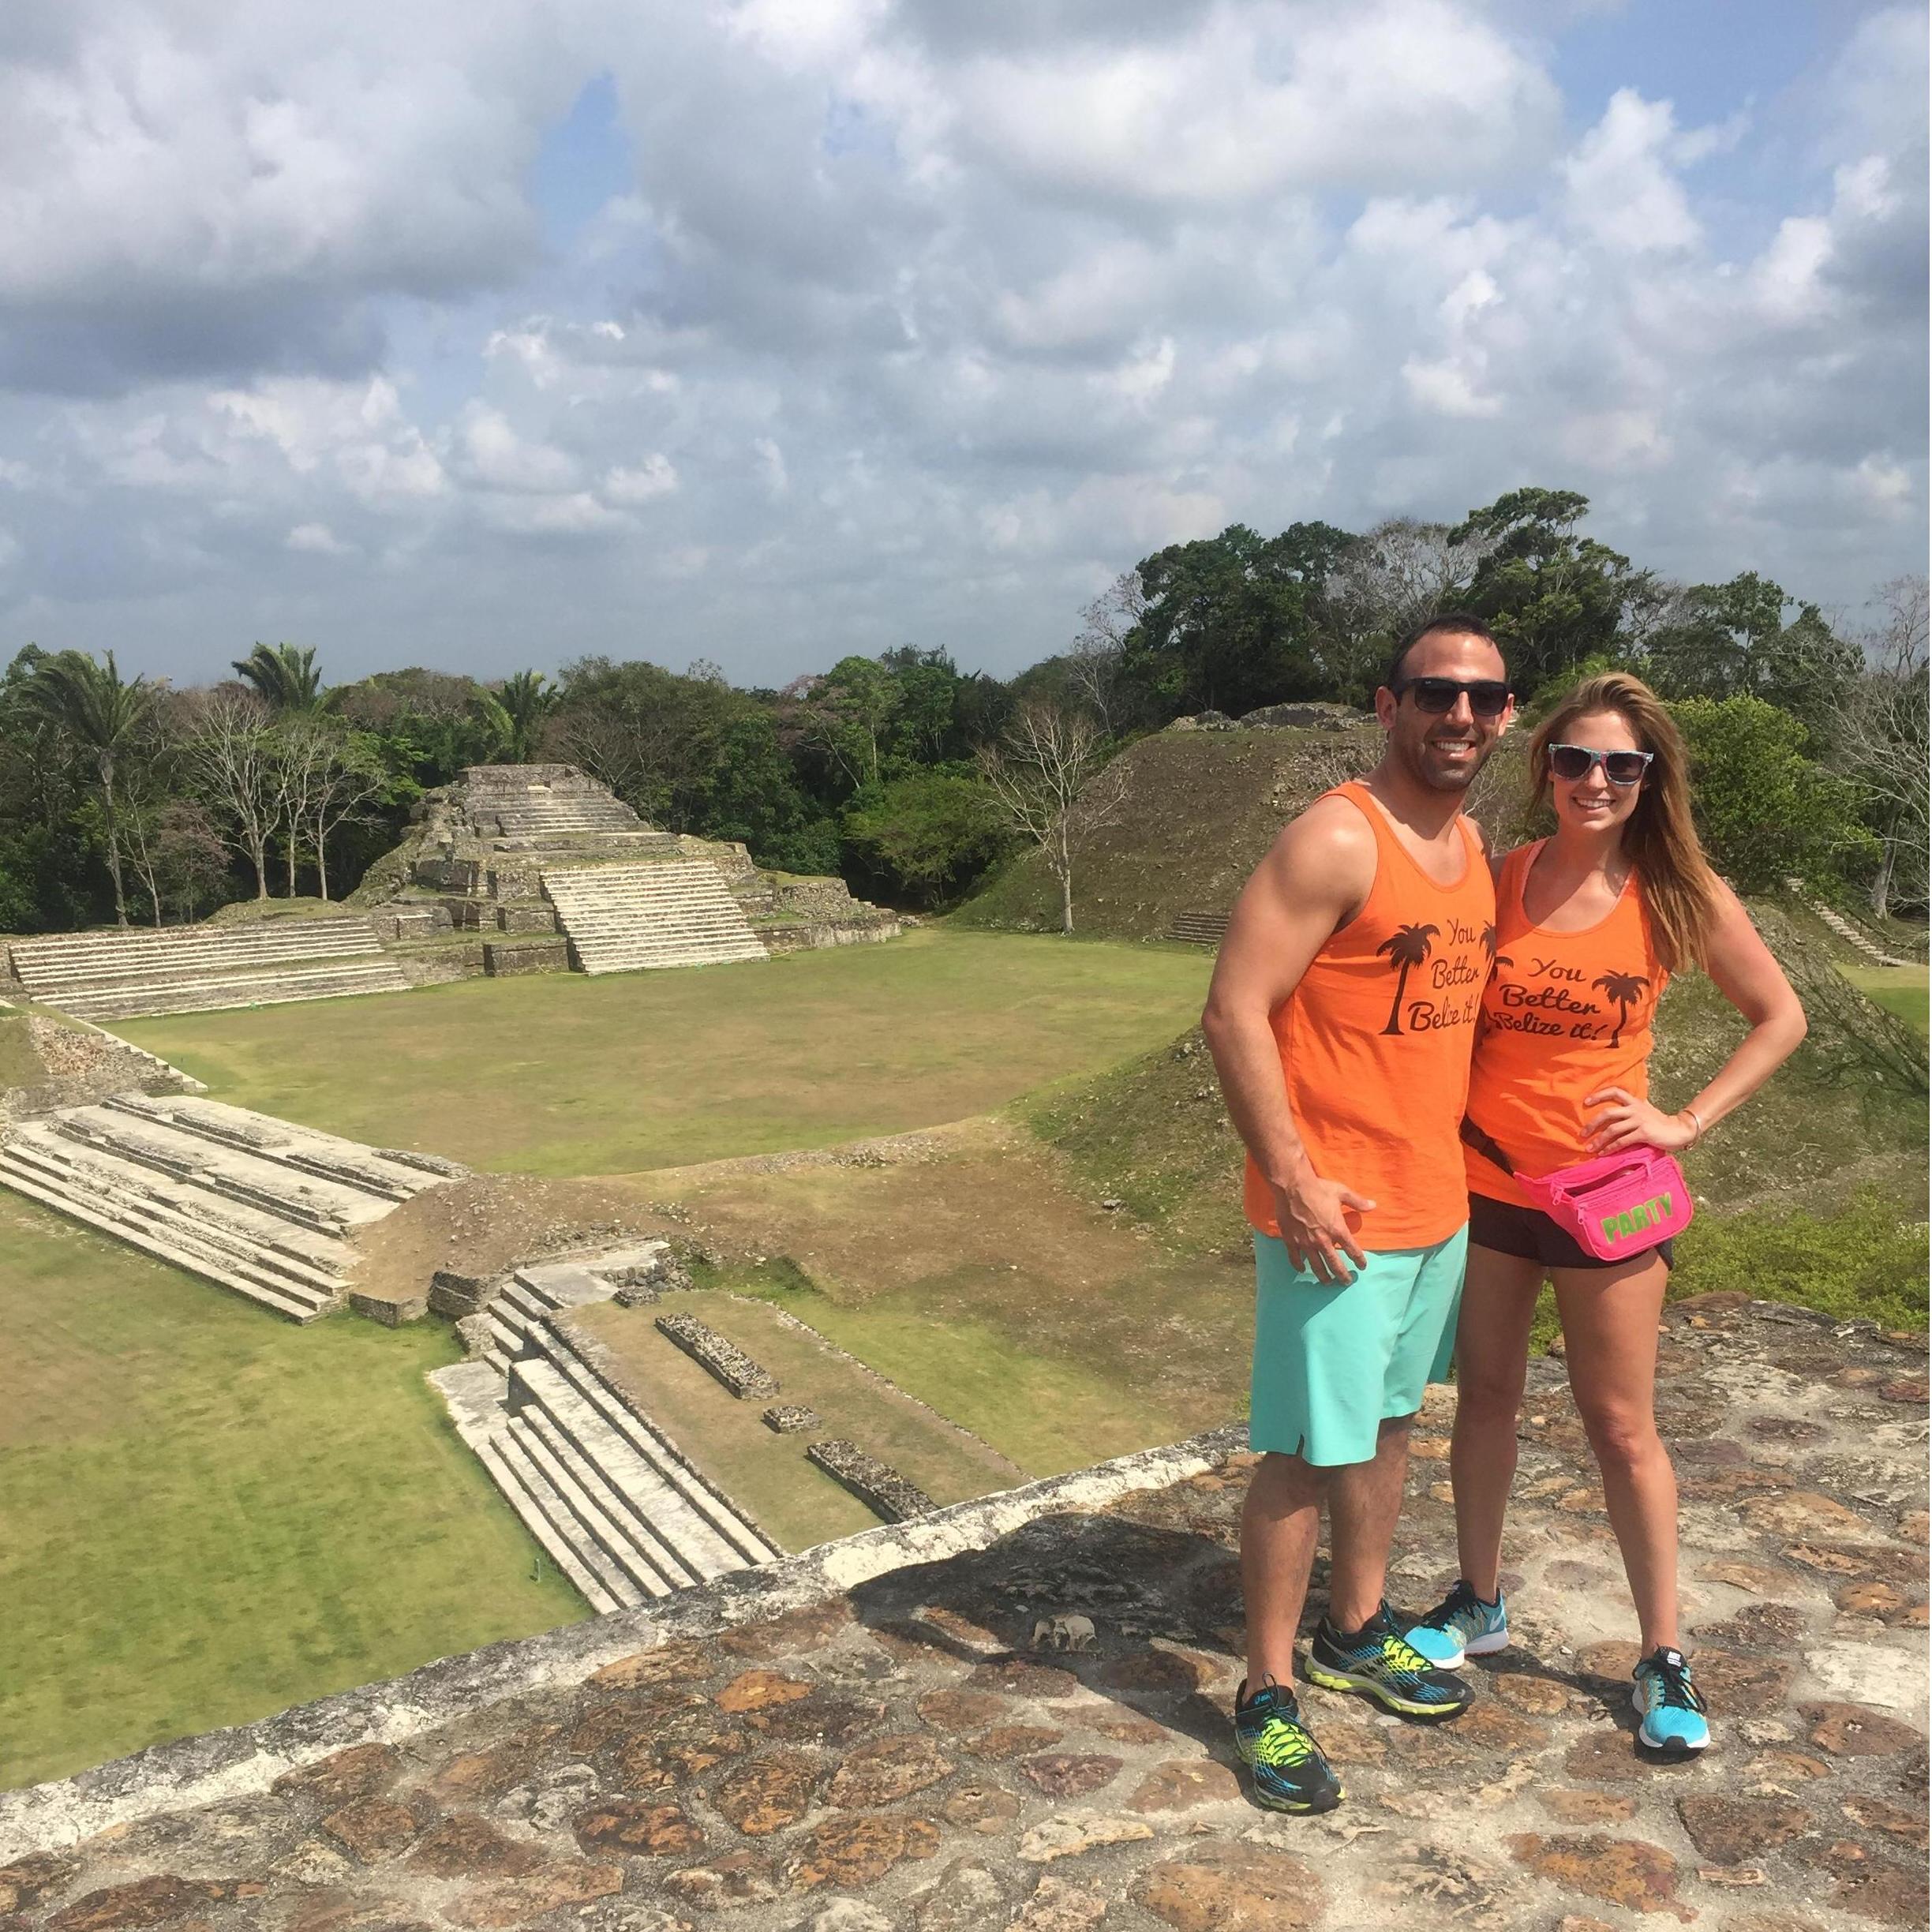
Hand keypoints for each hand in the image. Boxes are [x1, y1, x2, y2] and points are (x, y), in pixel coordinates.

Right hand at [1270, 1167, 1375, 1283]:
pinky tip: (1302, 1270)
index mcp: (1337, 1229)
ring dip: (1323, 1276)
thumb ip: (1358, 1202)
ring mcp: (1306, 1243)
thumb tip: (1373, 1205)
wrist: (1293, 1186)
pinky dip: (1299, 1266)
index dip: (1360, 1260)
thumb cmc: (1318, 1188)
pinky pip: (1295, 1258)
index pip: (1353, 1251)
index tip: (1362, 1266)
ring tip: (1327, 1283)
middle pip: (1335, 1264)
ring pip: (1316, 1266)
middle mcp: (1323, 1241)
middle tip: (1346, 1282)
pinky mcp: (1291, 1240)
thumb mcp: (1342, 1193)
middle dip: (1342, 1275)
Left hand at [1583, 1086, 1696, 1155]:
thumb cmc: (1660, 1121)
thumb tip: (1625, 1096)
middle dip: (1592, 1123)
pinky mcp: (1643, 1133)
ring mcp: (1639, 1121)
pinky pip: (1622, 1141)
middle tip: (1582, 1133)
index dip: (1599, 1094)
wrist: (1680, 1130)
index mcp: (1635, 1101)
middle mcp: (1635, 1109)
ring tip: (1589, 1148)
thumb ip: (1635, 1104)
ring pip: (1613, 1129)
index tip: (1586, 1101)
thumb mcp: (1646, 1108)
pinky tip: (1603, 1153)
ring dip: (1599, 1140)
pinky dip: (1610, 1148)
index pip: (1615, 1091)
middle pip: (1608, 1113)